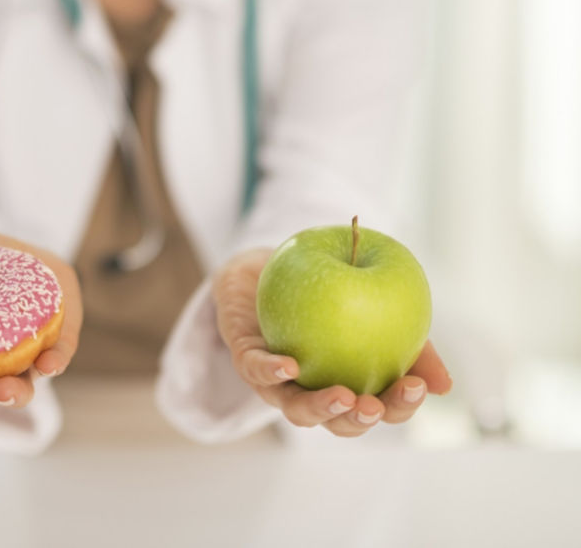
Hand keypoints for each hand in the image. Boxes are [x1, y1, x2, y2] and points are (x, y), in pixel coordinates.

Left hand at [213, 248, 451, 436]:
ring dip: (319, 407)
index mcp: (349, 385)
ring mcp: (278, 382)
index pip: (380, 409)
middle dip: (358, 420)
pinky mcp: (247, 358)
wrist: (269, 269)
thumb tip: (445, 386)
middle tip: (373, 407)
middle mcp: (313, 392)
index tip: (415, 387)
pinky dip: (271, 372)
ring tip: (341, 396)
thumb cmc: (328, 294)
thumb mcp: (375, 310)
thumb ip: (410, 343)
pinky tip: (289, 366)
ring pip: (296, 409)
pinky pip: (256, 370)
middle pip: (338, 422)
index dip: (399, 407)